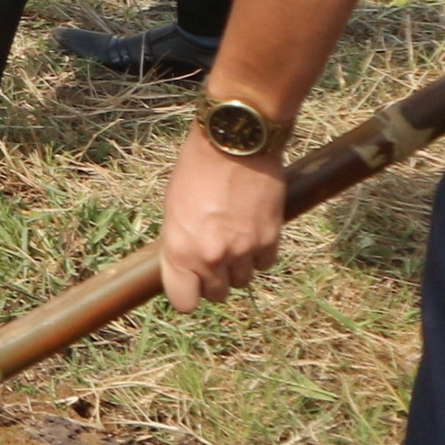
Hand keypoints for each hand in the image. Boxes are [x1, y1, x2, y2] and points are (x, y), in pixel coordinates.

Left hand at [160, 127, 289, 311]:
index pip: (184, 301)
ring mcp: (243, 250)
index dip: (187, 294)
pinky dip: (260, 253)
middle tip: (214, 256)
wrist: (234, 143)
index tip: (190, 285)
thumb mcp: (173, 206)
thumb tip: (186, 262)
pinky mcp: (270, 239)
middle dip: (215, 280)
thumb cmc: (196, 168)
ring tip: (234, 239)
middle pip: (217, 294)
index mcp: (181, 249)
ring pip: (243, 280)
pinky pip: (265, 263)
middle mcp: (212, 257)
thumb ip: (180, 241)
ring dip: (239, 266)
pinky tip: (253, 231)